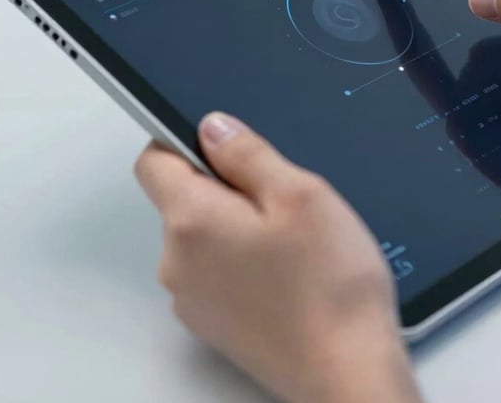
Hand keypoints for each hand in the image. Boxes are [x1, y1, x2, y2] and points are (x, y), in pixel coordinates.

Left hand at [135, 114, 422, 402]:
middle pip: (183, 198)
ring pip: (203, 235)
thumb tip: (212, 127)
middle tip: (283, 202)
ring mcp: (192, 299)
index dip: (187, 140)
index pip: (153, 160)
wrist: (347, 372)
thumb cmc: (329, 286)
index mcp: (191, 221)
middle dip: (227, 187)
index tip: (228, 146)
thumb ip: (247, 153)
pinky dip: (244, 261)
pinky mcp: (213, 324)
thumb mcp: (300, 192)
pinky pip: (216, 270)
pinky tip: (289, 273)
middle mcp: (177, 263)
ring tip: (293, 243)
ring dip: (238, 225)